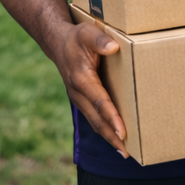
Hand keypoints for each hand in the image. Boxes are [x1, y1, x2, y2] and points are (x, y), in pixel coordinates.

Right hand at [53, 21, 128, 158]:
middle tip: (127, 151)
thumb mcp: (87, 33)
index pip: (100, 101)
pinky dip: (104, 130)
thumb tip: (113, 48)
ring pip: (94, 122)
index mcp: (81, 78)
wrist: (57, 43)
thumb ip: (99, 40)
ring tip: (124, 152)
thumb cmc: (76, 37)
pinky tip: (116, 139)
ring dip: (108, 137)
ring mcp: (78, 98)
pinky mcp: (81, 100)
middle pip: (97, 119)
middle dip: (111, 136)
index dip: (111, 117)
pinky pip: (93, 118)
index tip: (123, 131)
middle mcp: (78, 92)